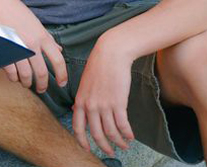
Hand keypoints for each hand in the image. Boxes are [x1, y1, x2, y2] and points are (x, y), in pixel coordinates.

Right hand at [0, 0, 66, 92]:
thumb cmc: (14, 10)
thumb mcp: (34, 22)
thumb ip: (47, 37)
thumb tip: (59, 49)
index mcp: (42, 36)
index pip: (58, 60)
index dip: (62, 74)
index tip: (62, 83)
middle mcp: (32, 44)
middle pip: (41, 72)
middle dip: (42, 85)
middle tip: (41, 89)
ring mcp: (17, 48)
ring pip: (26, 75)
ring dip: (26, 82)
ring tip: (26, 84)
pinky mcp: (3, 51)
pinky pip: (11, 71)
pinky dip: (13, 77)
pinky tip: (14, 78)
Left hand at [72, 37, 135, 156]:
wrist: (111, 54)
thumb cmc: (98, 67)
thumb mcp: (84, 83)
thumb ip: (82, 98)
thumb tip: (76, 108)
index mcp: (80, 101)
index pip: (77, 128)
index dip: (82, 141)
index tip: (88, 149)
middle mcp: (90, 106)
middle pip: (96, 134)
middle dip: (104, 147)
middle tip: (110, 152)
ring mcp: (104, 105)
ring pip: (111, 132)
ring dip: (119, 142)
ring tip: (124, 145)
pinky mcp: (118, 103)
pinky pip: (122, 125)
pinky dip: (127, 133)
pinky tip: (130, 136)